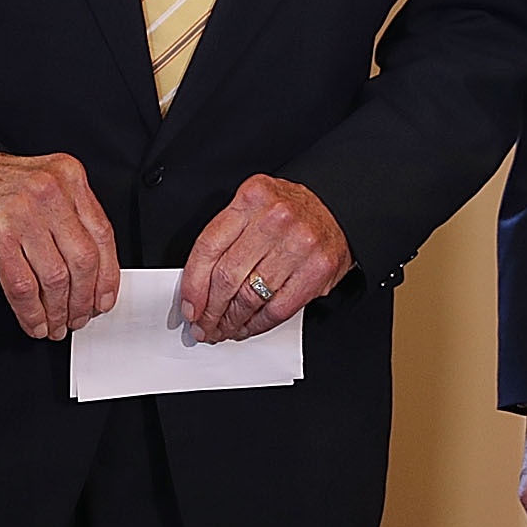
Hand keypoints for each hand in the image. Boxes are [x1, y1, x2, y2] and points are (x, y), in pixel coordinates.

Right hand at [0, 152, 119, 340]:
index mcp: (69, 178)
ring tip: (55, 324)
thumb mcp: (47, 187)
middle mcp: (49, 192)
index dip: (107, 277)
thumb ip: (74, 218)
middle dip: (83, 300)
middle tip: (79, 317)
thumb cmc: (0, 187)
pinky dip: (31, 312)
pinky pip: (23, 286)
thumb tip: (97, 273)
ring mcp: (22, 214)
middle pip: (83, 261)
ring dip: (57, 311)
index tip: (103, 300)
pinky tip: (34, 322)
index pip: (102, 236)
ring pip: (55, 278)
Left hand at [177, 175, 351, 340]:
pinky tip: (246, 327)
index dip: (193, 284)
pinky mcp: (317, 270)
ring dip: (230, 322)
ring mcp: (299, 245)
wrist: (337, 208)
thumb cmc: (291, 210)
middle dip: (210, 310)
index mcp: (252, 198)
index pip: (209, 247)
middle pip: (227, 276)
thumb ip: (227, 234)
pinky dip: (256, 325)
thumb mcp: (254, 205)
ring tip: (221, 329)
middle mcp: (275, 218)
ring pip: (250, 297)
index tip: (189, 306)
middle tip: (203, 325)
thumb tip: (197, 285)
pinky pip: (277, 309)